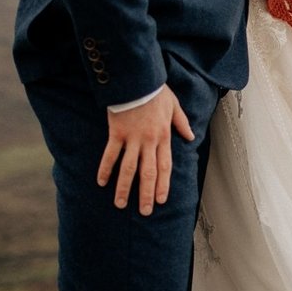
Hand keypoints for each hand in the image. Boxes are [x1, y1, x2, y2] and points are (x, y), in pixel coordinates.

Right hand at [97, 85, 194, 214]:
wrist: (138, 79)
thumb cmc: (156, 90)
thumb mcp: (174, 105)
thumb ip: (182, 122)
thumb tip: (191, 137)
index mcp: (164, 136)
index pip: (165, 166)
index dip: (163, 185)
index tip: (161, 200)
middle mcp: (149, 141)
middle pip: (148, 173)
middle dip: (146, 194)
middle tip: (145, 212)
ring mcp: (132, 139)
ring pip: (129, 169)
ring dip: (125, 188)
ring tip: (120, 204)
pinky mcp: (117, 133)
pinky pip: (110, 154)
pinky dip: (105, 168)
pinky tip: (101, 182)